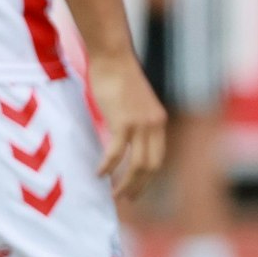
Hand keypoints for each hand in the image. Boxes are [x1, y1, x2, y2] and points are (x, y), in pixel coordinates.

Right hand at [87, 50, 166, 197]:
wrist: (113, 57)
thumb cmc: (118, 78)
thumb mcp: (132, 104)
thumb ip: (132, 122)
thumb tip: (122, 139)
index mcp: (158, 121)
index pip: (158, 157)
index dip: (149, 177)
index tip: (138, 189)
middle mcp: (154, 124)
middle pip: (152, 166)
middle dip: (140, 186)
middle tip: (127, 200)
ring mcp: (140, 123)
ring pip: (137, 164)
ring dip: (125, 183)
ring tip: (113, 195)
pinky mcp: (123, 121)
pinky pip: (116, 152)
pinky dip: (108, 167)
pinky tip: (98, 175)